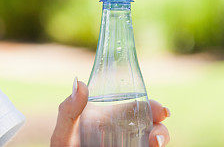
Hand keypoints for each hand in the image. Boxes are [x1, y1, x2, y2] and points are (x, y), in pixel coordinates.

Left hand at [50, 78, 170, 146]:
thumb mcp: (63, 134)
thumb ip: (68, 111)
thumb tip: (79, 83)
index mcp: (107, 120)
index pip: (134, 107)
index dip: (149, 106)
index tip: (160, 109)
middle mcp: (121, 133)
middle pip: (150, 124)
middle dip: (159, 122)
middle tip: (160, 124)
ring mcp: (127, 145)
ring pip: (153, 140)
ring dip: (161, 136)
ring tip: (154, 141)